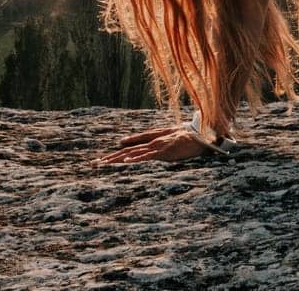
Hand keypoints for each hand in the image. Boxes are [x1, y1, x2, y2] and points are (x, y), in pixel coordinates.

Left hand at [94, 127, 212, 163]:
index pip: (132, 145)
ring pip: (134, 153)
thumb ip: (157, 141)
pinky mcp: (164, 150)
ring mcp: (158, 145)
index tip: (103, 159)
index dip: (117, 152)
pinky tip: (125, 161)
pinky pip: (148, 155)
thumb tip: (147, 146)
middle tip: (96, 163)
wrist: (203, 134)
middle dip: (111, 157)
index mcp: (154, 139)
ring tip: (105, 163)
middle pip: (128, 150)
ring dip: (118, 158)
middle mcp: (153, 141)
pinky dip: (136, 158)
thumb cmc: (188, 138)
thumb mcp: (170, 139)